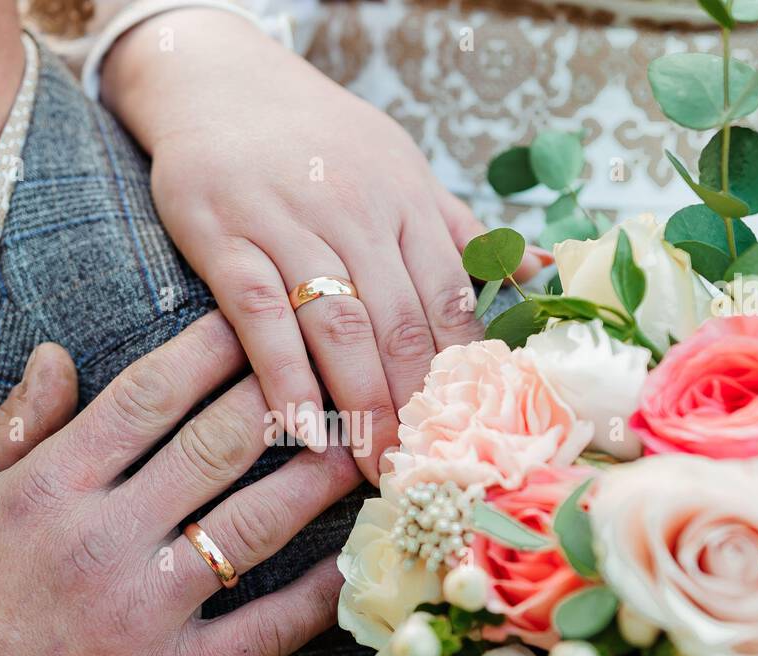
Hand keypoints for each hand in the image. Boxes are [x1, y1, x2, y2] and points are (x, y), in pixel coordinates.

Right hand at [0, 313, 360, 655]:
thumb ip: (11, 426)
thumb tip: (57, 355)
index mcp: (48, 487)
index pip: (149, 396)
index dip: (211, 348)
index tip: (256, 318)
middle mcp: (102, 540)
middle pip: (215, 447)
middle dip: (279, 395)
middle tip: (330, 364)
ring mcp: (141, 613)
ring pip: (250, 527)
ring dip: (313, 480)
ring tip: (359, 443)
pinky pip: (259, 633)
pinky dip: (312, 599)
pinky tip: (350, 562)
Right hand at [101, 10, 546, 482]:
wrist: (217, 80)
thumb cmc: (316, 138)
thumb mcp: (400, 166)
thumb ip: (459, 228)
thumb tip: (540, 272)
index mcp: (406, 200)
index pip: (449, 302)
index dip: (462, 378)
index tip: (470, 437)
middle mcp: (356, 210)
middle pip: (401, 325)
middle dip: (416, 407)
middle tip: (423, 473)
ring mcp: (288, 221)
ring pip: (339, 325)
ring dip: (361, 404)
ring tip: (372, 466)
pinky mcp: (224, 234)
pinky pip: (259, 315)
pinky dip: (282, 376)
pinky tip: (301, 428)